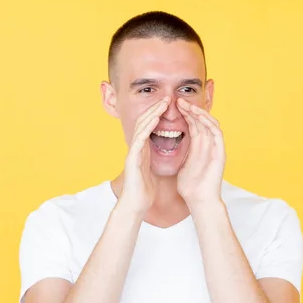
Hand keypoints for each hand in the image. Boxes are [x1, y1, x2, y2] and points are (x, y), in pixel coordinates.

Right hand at [118, 96, 169, 214]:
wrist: (136, 204)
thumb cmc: (144, 190)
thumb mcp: (153, 170)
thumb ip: (155, 159)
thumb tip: (164, 153)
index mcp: (143, 150)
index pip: (150, 127)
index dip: (158, 115)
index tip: (170, 106)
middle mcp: (137, 148)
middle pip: (144, 122)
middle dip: (155, 109)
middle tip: (167, 98)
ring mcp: (133, 152)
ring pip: (141, 127)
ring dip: (152, 113)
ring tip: (163, 103)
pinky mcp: (133, 158)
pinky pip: (140, 139)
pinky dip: (147, 127)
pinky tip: (155, 119)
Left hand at [176, 98, 225, 208]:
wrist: (199, 200)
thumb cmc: (190, 187)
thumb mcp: (182, 164)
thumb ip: (181, 153)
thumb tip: (168, 145)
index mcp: (200, 147)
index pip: (193, 125)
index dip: (184, 114)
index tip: (172, 106)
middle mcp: (209, 145)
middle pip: (201, 121)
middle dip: (190, 110)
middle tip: (177, 100)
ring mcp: (216, 148)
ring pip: (210, 123)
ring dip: (199, 112)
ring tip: (186, 105)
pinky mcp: (220, 152)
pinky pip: (217, 132)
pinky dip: (208, 122)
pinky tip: (198, 115)